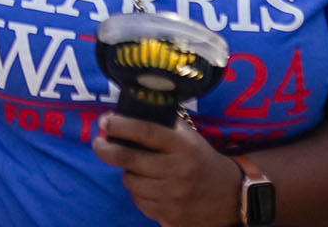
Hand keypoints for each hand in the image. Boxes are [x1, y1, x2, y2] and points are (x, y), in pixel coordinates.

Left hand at [90, 114, 241, 226]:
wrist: (229, 196)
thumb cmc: (201, 159)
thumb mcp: (188, 136)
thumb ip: (162, 123)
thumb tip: (126, 112)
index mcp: (182, 146)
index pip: (145, 132)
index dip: (120, 125)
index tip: (104, 121)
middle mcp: (177, 171)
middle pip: (129, 159)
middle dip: (106, 150)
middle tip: (98, 143)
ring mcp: (173, 196)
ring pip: (130, 182)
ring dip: (127, 173)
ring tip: (136, 168)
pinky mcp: (170, 216)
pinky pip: (139, 202)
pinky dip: (138, 192)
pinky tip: (148, 186)